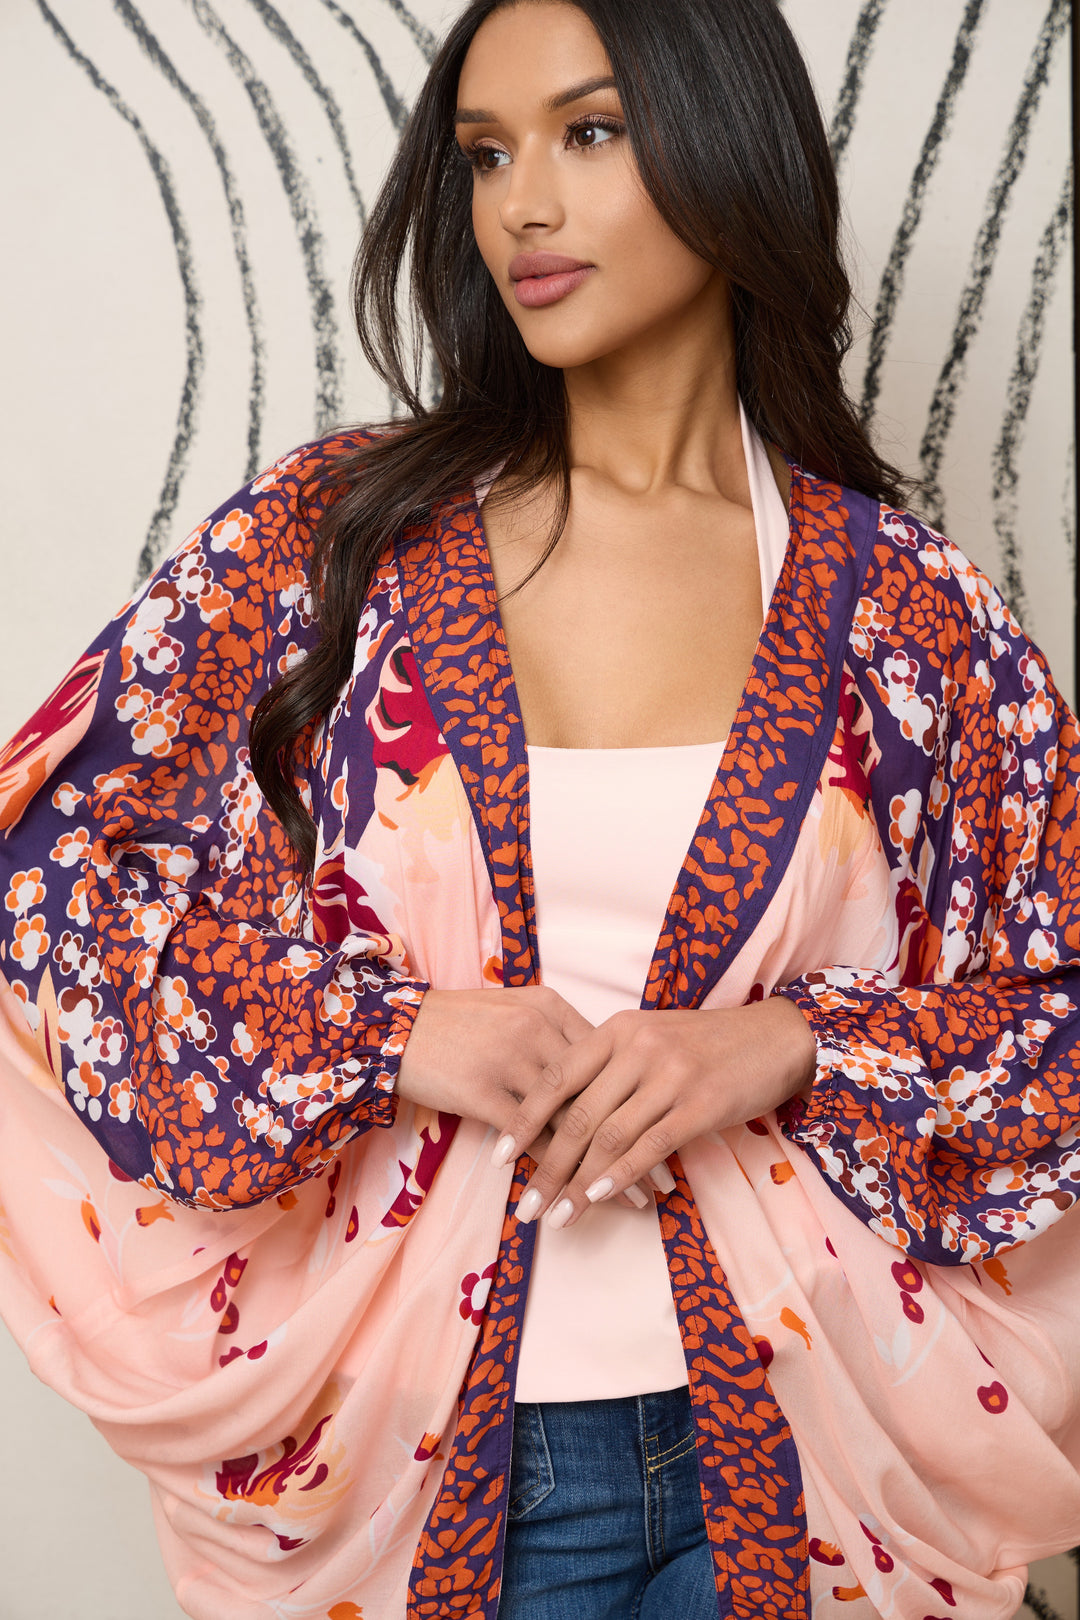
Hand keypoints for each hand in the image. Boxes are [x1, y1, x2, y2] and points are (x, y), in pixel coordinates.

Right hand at [396, 987, 663, 1208]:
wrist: (390, 1027)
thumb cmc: (455, 1025)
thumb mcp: (511, 1011)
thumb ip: (554, 1035)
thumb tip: (599, 1069)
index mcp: (551, 1007)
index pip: (609, 1061)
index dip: (640, 1103)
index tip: (670, 1133)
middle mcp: (538, 1029)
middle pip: (601, 1095)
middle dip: (638, 1143)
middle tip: (667, 1181)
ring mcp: (511, 1060)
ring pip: (573, 1123)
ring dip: (607, 1168)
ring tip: (638, 1200)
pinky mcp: (482, 1092)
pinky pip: (531, 1140)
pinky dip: (557, 1173)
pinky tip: (577, 1199)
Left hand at [492, 996, 816, 1229]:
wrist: (776, 1036)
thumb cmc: (707, 1043)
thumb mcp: (651, 1038)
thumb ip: (609, 1067)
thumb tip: (563, 1113)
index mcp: (618, 1029)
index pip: (557, 1077)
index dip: (525, 1119)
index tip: (500, 1155)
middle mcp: (638, 1047)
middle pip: (578, 1114)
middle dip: (546, 1166)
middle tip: (525, 1205)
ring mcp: (670, 1074)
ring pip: (610, 1136)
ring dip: (578, 1182)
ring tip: (556, 1215)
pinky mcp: (701, 1103)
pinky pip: (650, 1145)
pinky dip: (620, 1175)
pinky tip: (599, 1198)